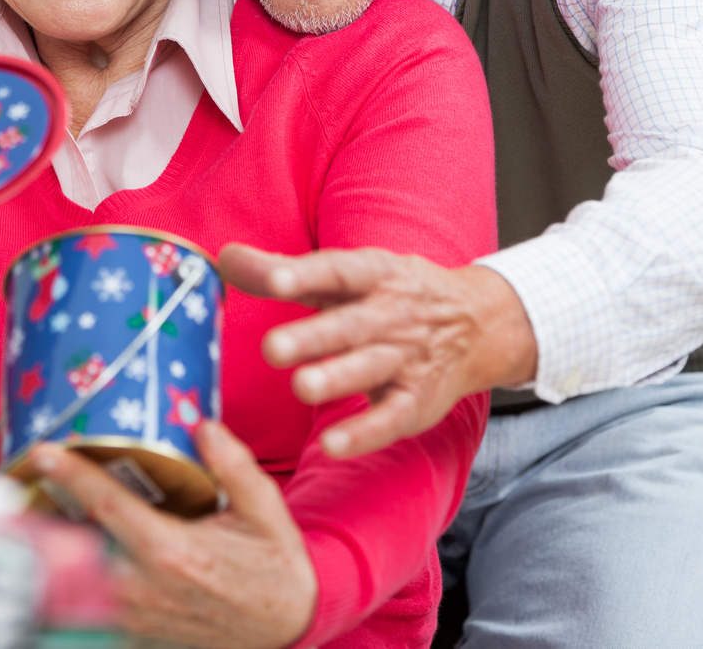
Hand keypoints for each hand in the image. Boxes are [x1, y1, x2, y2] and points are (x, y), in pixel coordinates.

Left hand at [30, 421, 315, 648]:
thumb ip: (232, 464)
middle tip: (17, 482)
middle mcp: (145, 587)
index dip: (71, 476)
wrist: (288, 624)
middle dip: (42, 516)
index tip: (43, 451)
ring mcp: (137, 615)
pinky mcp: (138, 631)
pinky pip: (92, 603)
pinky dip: (73, 577)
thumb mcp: (264, 507)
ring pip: (76, 578)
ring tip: (29, 512)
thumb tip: (200, 424)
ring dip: (53, 546)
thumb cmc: (274, 564)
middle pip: (74, 546)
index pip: (108, 507)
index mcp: (172, 551)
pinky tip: (64, 551)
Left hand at [216, 245, 537, 457]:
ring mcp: (408, 359)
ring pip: (371, 368)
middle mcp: (392, 314)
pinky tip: (333, 444)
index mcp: (372, 275)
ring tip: (301, 387)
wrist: (478, 323)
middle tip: (272, 348)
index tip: (275, 281)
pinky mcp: (417, 401)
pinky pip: (391, 417)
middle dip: (313, 337)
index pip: (337, 272)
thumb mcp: (345, 274)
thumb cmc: (392, 294)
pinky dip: (365, 432)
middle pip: (350, 325)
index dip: (305, 275)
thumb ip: (282, 271)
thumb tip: (224, 258)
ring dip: (337, 379)